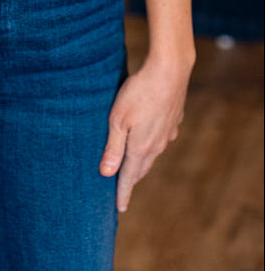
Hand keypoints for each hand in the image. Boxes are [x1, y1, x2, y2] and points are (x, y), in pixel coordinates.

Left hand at [99, 52, 194, 211]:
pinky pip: (160, 138)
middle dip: (131, 179)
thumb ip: (113, 147)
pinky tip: (149, 137)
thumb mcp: (118, 119)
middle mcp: (157, 145)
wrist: (169, 70)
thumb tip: (106, 173)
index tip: (119, 208)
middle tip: (123, 189)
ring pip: (152, 153)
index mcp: (140, 147)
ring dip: (141, 161)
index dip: (123, 193)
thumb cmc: (138, 92)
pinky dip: (152, 143)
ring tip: (132, 166)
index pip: (129, 177)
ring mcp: (168, 133)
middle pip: (141, 167)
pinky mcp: (173, 120)